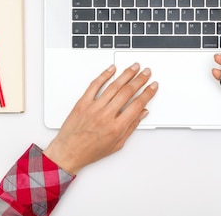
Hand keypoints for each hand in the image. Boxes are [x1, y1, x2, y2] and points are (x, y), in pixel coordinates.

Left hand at [43, 63, 157, 173]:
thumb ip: (131, 127)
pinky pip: (94, 85)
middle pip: (127, 92)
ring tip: (134, 67)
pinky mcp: (82, 103)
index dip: (148, 93)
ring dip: (126, 74)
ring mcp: (93, 107)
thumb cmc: (90, 151)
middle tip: (146, 72)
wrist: (68, 152)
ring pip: (113, 86)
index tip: (153, 86)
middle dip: (140, 80)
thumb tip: (142, 113)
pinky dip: (104, 75)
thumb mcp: (116, 144)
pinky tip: (112, 69)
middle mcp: (106, 115)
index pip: (137, 104)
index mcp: (116, 127)